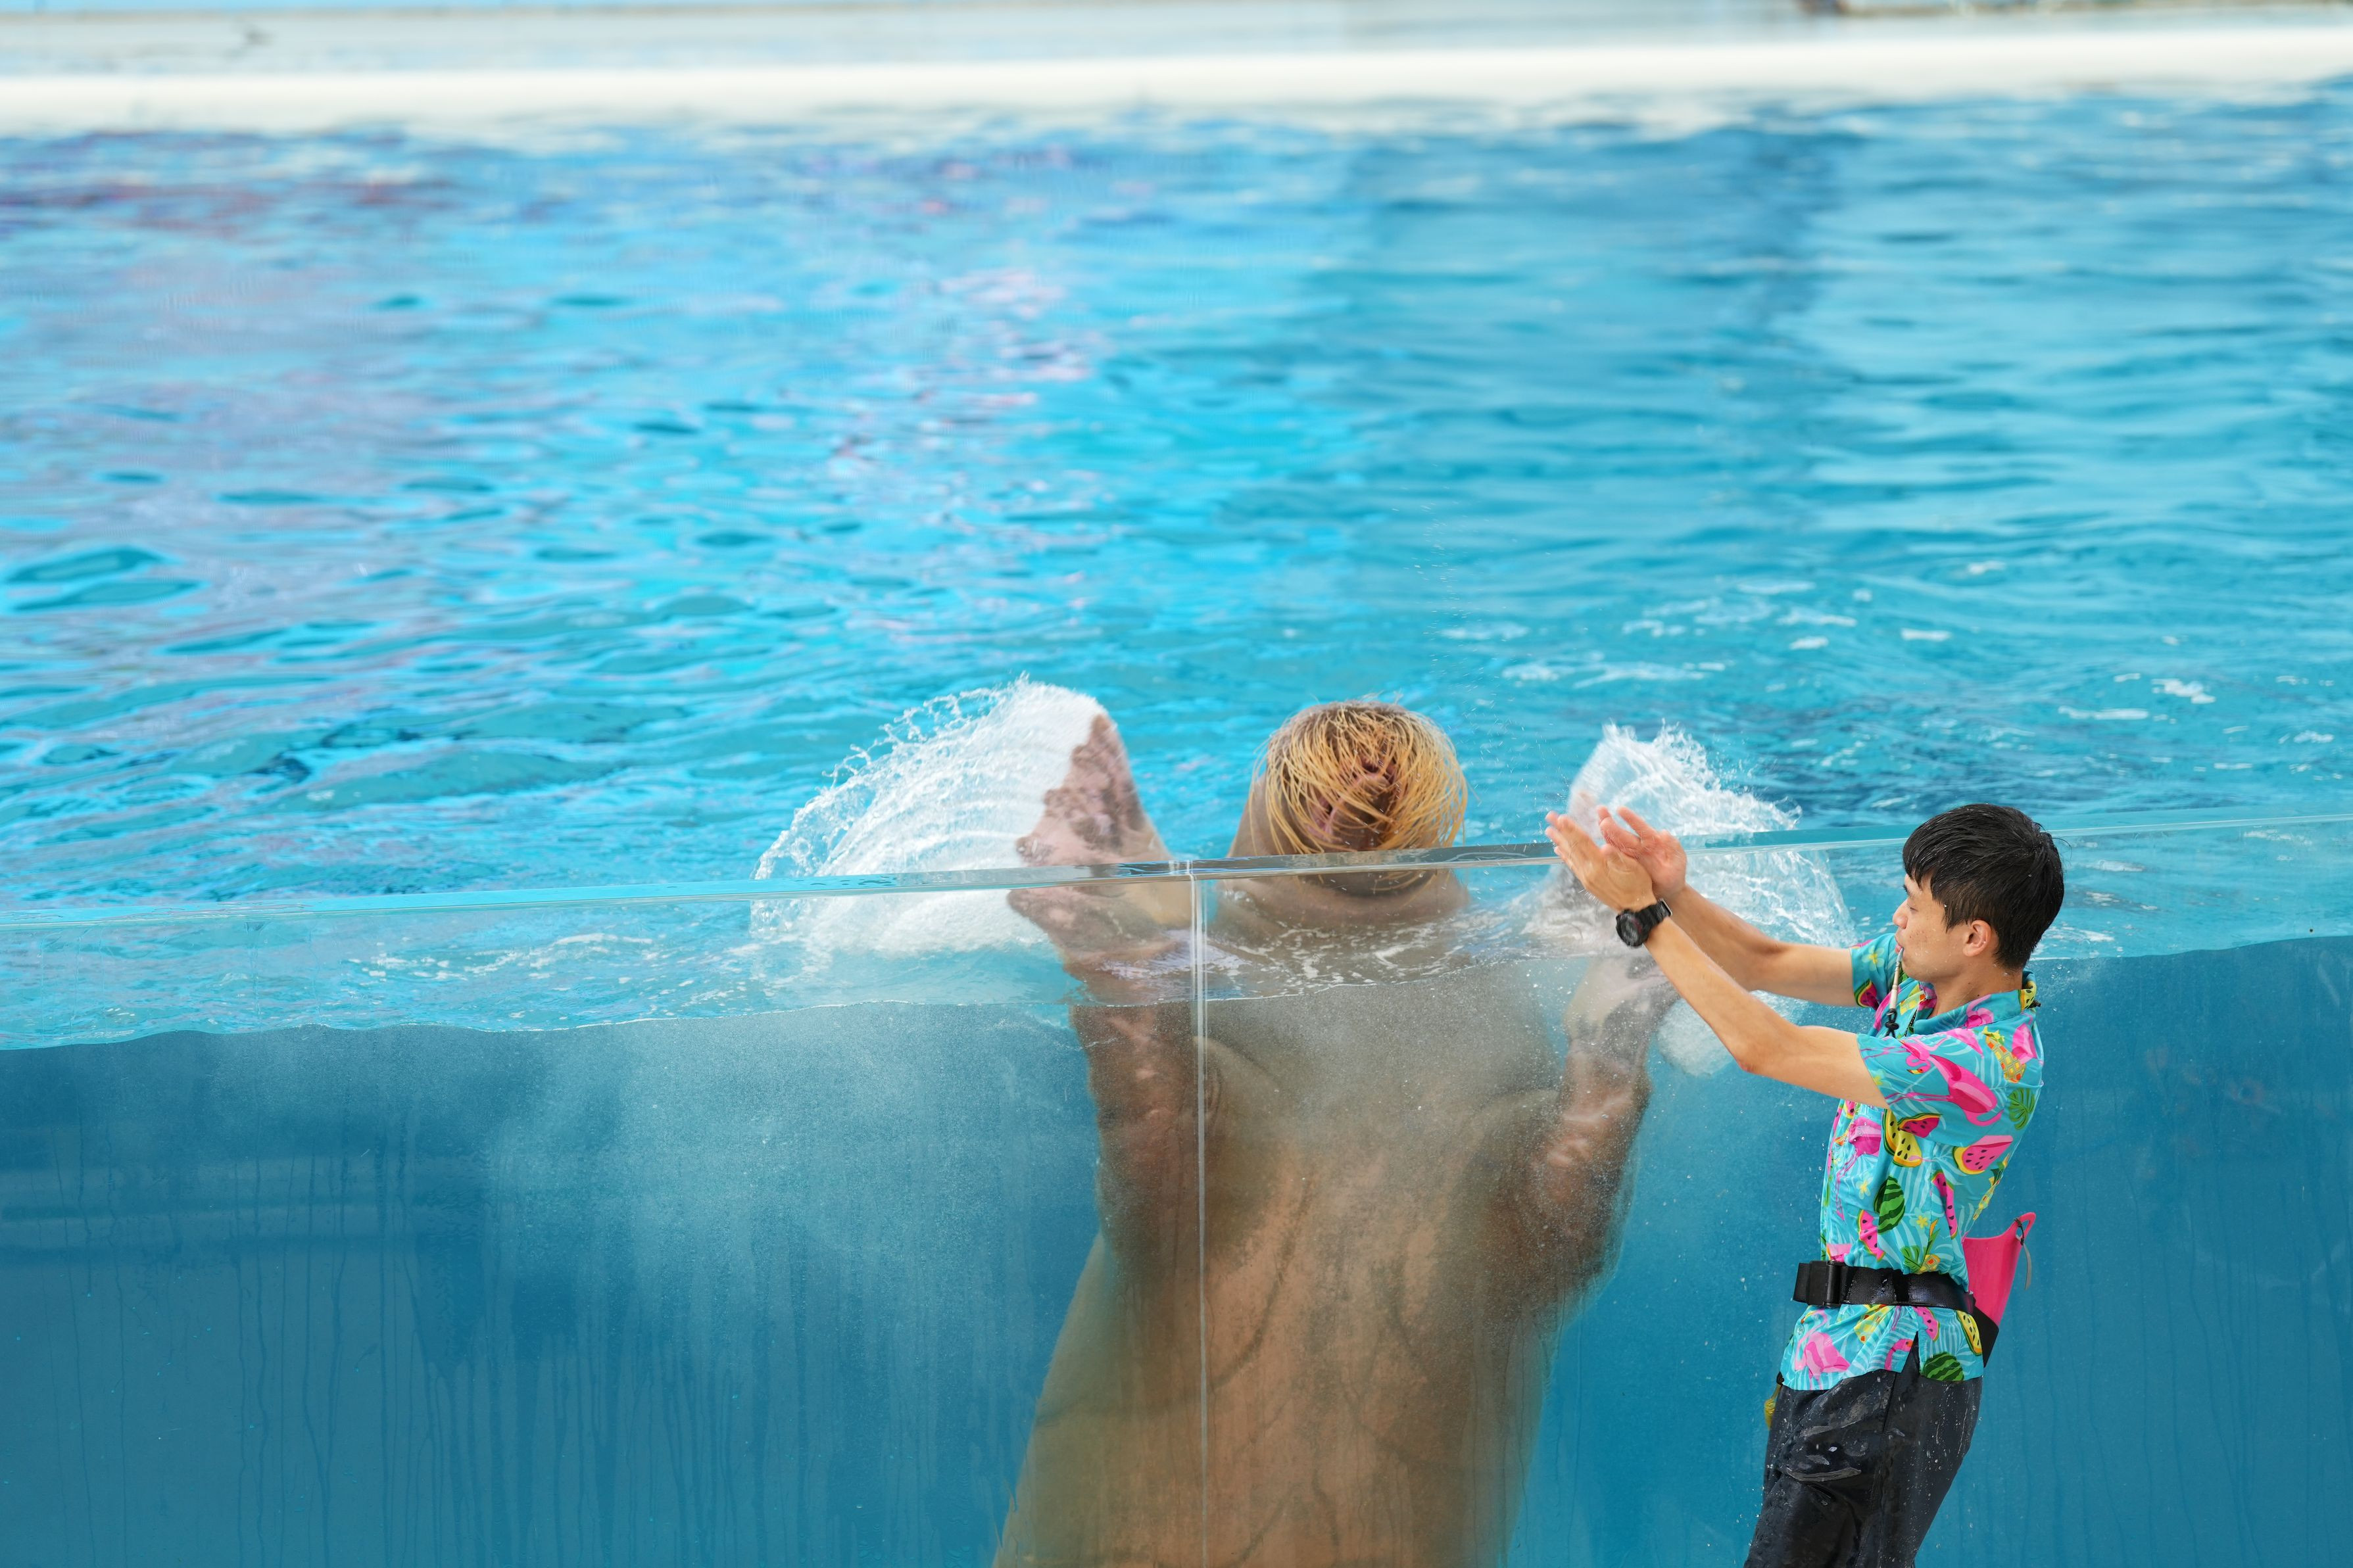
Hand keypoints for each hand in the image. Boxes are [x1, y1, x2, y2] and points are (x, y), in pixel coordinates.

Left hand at [1544, 811, 1658, 910]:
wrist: (1634, 909)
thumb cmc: (1638, 885)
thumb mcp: (1633, 868)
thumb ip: (1617, 857)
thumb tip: (1605, 847)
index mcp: (1600, 864)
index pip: (1583, 842)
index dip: (1572, 829)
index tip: (1561, 817)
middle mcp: (1589, 871)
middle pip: (1572, 847)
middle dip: (1561, 831)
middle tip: (1550, 817)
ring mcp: (1586, 877)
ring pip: (1570, 855)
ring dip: (1559, 841)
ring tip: (1549, 830)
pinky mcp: (1586, 882)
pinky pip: (1572, 866)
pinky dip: (1565, 856)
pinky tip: (1559, 849)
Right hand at [1596, 805, 1686, 899]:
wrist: (1668, 892)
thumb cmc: (1675, 875)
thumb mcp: (1679, 861)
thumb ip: (1674, 847)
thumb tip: (1664, 833)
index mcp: (1653, 842)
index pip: (1641, 828)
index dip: (1631, 819)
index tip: (1620, 810)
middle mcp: (1639, 846)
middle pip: (1624, 834)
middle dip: (1613, 825)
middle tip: (1601, 814)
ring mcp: (1630, 856)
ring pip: (1616, 843)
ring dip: (1606, 833)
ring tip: (1597, 821)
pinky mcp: (1624, 866)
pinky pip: (1613, 857)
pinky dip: (1605, 850)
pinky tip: (1596, 843)